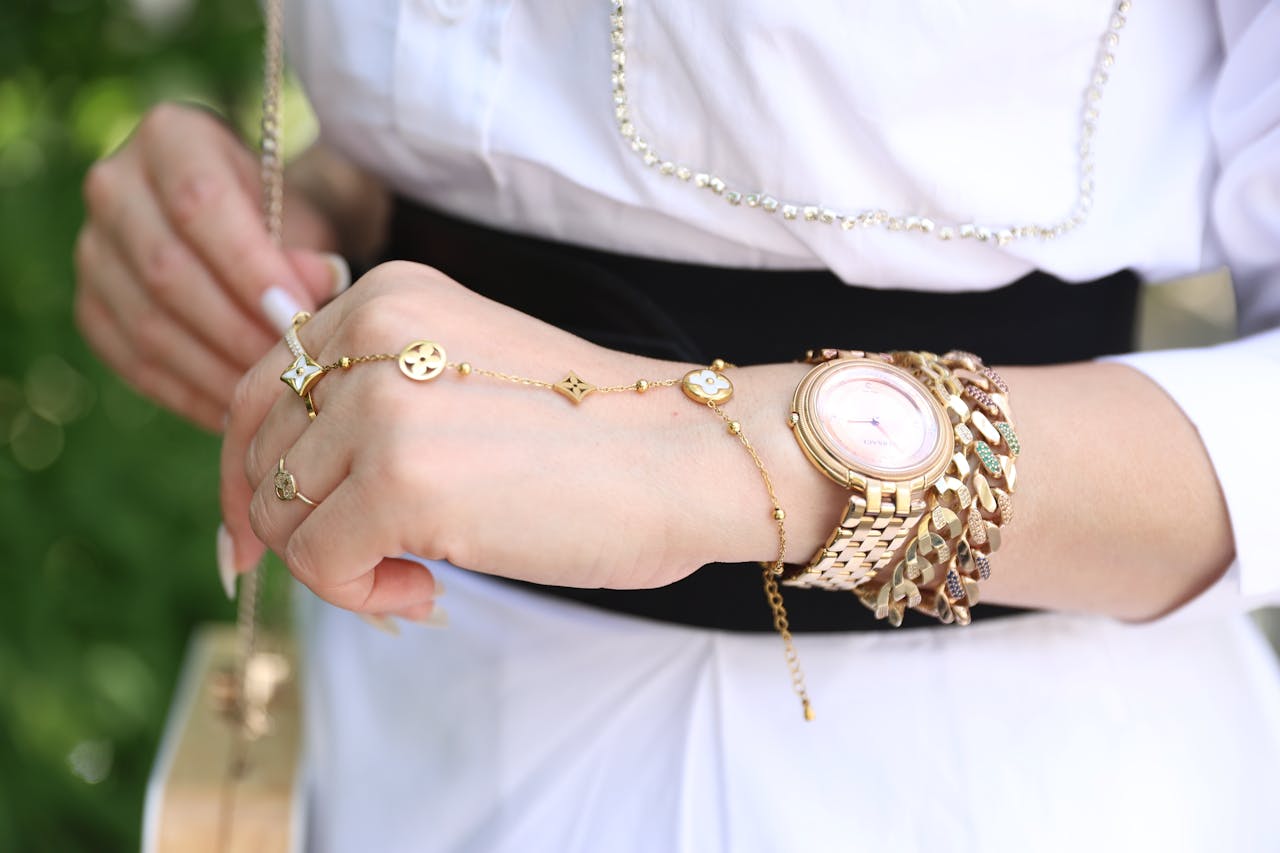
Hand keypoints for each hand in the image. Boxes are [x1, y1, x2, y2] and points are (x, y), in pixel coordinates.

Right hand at [74, 102, 347, 429]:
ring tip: (271, 398)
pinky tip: (237, 410)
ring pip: (147, 323)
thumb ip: (309, 250)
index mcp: (171, 138)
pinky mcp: (92, 306)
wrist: (254, 225)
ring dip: (216, 371)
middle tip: (291, 369)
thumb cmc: (290, 216)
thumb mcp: (311, 217)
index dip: (249, 267)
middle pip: (167, 270)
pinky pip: (134, 361)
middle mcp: (115, 186)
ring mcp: (94, 249)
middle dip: (237, 329)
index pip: (201, 205)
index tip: (298, 316)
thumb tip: (312, 290)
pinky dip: (190, 393)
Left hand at [219, 262, 725, 617]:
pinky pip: (319, 562)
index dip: (251, 471)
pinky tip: (431, 587)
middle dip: (295, 527)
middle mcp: (369, 329)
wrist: (686, 457)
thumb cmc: (593, 437)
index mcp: (384, 297)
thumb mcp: (461, 376)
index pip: (261, 386)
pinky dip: (363, 594)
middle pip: (257, 453)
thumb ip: (371, 400)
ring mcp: (380, 399)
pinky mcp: (397, 476)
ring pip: (280, 513)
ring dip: (338, 565)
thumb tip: (266, 497)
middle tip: (369, 565)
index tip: (262, 536)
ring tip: (417, 571)